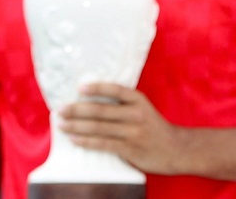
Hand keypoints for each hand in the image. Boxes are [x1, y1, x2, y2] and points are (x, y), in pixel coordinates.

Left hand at [59, 83, 191, 176]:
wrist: (174, 149)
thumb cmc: (153, 127)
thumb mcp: (143, 109)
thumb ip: (123, 104)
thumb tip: (91, 100)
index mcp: (138, 100)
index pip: (115, 90)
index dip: (96, 88)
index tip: (79, 88)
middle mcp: (136, 113)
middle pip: (101, 110)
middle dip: (77, 110)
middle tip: (60, 110)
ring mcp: (133, 132)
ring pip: (99, 128)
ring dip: (77, 126)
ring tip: (62, 125)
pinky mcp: (130, 148)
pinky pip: (103, 144)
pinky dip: (87, 141)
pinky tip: (74, 139)